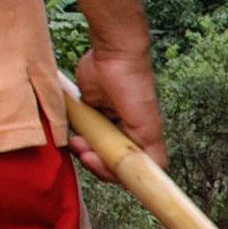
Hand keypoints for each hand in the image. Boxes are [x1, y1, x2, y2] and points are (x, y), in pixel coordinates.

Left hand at [68, 41, 166, 186]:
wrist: (114, 54)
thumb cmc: (134, 84)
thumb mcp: (147, 125)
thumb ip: (151, 151)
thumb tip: (154, 174)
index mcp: (142, 139)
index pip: (132, 170)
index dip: (115, 174)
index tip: (101, 164)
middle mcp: (125, 133)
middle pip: (109, 161)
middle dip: (95, 161)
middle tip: (85, 151)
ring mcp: (107, 123)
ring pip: (93, 148)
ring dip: (84, 149)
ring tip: (77, 141)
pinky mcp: (91, 111)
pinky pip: (81, 131)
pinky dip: (75, 135)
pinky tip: (72, 132)